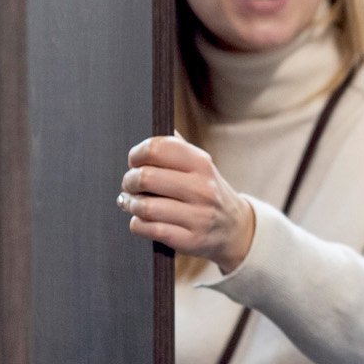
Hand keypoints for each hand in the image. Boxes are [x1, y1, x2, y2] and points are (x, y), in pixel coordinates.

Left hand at [118, 135, 255, 274]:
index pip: (157, 148)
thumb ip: (177, 146)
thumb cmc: (207, 192)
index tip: (134, 161)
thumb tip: (156, 124)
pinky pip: (148, 229)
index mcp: (201, 163)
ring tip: (132, 203)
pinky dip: (137, 223)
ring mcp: (198, 216)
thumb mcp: (200, 166)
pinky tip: (141, 220)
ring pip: (144, 206)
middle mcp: (202, 188)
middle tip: (129, 184)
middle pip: (145, 178)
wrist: (235, 228)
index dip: (137, 154)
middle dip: (128, 181)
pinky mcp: (190, 239)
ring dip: (131, 204)